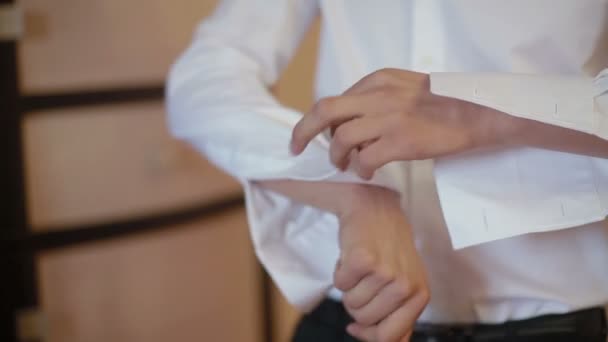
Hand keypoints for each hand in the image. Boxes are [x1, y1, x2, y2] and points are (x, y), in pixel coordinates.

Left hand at [290, 69, 509, 178]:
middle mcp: (378, 95)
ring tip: (344, 166)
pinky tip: (366, 173)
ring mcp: (389, 118)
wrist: (479, 113)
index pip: (336, 100)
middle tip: (295, 148)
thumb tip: (349, 117)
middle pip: (324, 111)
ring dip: (336, 157)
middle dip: (302, 132)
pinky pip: (365, 159)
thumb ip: (376, 97)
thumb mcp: (404, 87)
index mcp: (378, 80)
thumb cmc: (443, 103)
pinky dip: (360, 169)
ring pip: (341, 138)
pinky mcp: (401, 140)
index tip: (316, 137)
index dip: (322, 123)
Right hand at [336, 186, 429, 341]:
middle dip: (356, 304)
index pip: (389, 337)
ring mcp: (385, 272)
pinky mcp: (363, 260)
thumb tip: (378, 341)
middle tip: (362, 281)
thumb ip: (399, 316)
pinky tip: (350, 257)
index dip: (368, 333)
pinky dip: (339, 272)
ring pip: (351, 304)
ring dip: (348, 287)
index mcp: (419, 295)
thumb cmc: (387, 247)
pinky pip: (339, 284)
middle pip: (365, 320)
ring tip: (359, 267)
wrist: (375, 208)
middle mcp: (406, 286)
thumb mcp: (404, 283)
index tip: (357, 326)